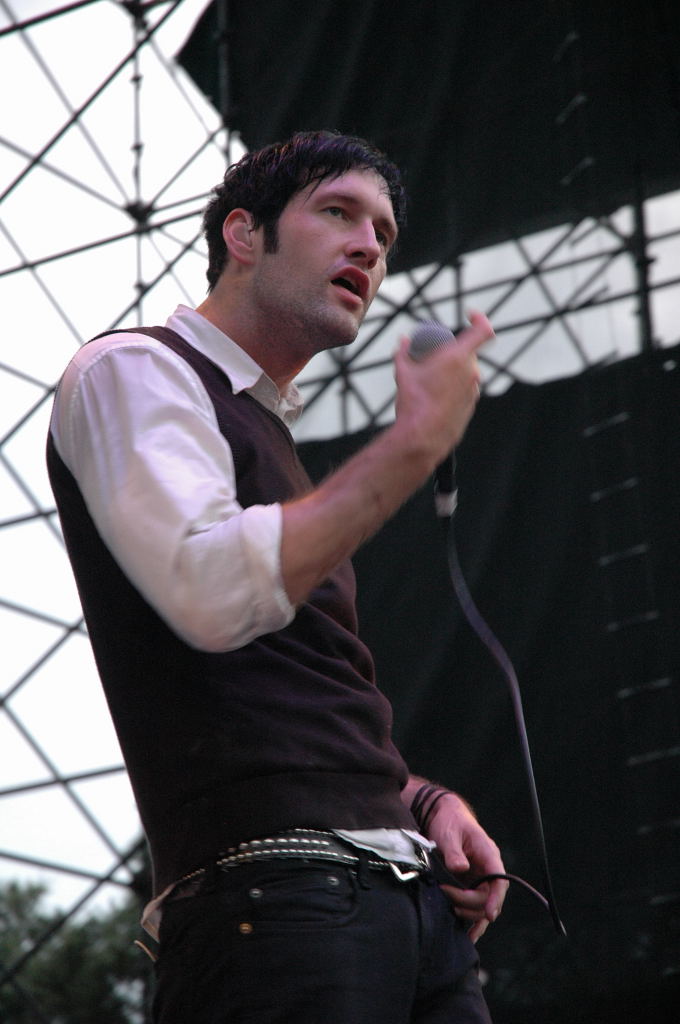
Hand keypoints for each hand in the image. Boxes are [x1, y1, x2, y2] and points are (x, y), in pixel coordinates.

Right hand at [392, 310, 492, 471]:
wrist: (423, 437)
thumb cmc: (414, 403)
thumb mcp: (402, 372)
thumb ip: (403, 352)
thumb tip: (402, 341)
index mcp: (457, 358)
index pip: (483, 330)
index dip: (480, 319)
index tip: (470, 315)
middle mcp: (471, 372)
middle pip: (469, 352)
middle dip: (453, 351)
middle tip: (434, 356)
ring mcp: (474, 390)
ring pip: (467, 372)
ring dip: (453, 370)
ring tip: (432, 380)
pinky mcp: (471, 405)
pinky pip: (465, 389)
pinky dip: (454, 387)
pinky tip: (436, 397)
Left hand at [426, 790, 507, 942]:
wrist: (444, 817)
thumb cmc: (449, 823)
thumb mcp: (449, 834)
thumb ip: (454, 852)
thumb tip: (460, 868)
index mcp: (489, 855)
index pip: (500, 880)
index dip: (496, 899)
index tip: (490, 915)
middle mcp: (489, 870)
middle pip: (489, 897)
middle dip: (468, 903)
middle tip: (445, 893)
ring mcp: (481, 880)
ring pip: (483, 906)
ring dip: (468, 912)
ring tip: (449, 908)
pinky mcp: (472, 886)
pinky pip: (477, 908)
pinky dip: (473, 922)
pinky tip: (469, 936)